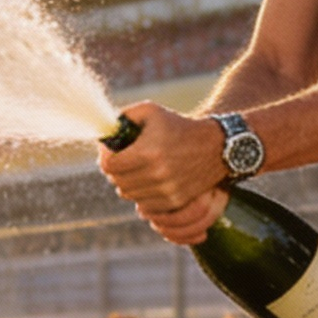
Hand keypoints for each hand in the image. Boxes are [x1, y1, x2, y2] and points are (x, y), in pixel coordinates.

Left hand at [100, 103, 230, 225]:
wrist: (214, 146)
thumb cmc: (178, 126)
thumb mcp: (150, 112)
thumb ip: (123, 118)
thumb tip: (103, 133)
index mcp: (147, 151)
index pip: (109, 165)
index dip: (106, 157)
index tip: (111, 151)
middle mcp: (156, 174)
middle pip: (116, 181)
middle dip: (115, 170)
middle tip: (122, 160)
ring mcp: (166, 190)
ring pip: (128, 194)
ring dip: (127, 182)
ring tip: (136, 169)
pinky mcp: (174, 201)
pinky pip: (144, 204)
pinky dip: (141, 194)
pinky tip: (147, 181)